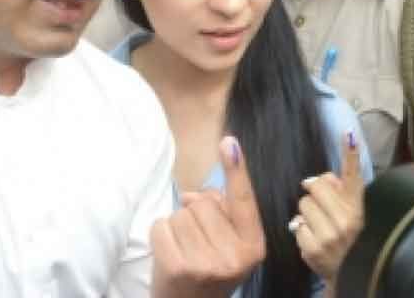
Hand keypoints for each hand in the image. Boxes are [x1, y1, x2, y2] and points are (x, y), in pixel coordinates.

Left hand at [150, 137, 265, 297]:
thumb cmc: (208, 271)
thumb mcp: (229, 245)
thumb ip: (222, 214)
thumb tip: (192, 196)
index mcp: (253, 247)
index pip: (244, 200)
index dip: (236, 170)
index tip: (229, 142)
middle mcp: (234, 257)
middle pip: (204, 203)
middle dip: (195, 215)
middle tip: (197, 243)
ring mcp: (206, 264)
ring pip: (182, 213)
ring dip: (177, 227)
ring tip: (184, 251)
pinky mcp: (178, 267)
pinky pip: (162, 225)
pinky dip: (160, 236)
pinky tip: (169, 255)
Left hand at [290, 132, 363, 283]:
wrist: (349, 274)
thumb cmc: (347, 237)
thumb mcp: (351, 213)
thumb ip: (338, 192)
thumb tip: (318, 181)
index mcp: (357, 207)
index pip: (353, 176)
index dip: (351, 154)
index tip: (348, 134)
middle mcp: (347, 220)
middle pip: (315, 186)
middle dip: (314, 195)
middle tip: (322, 210)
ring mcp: (330, 235)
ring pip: (302, 205)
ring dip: (306, 215)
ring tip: (319, 227)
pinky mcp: (314, 249)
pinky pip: (296, 226)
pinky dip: (301, 232)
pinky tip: (314, 240)